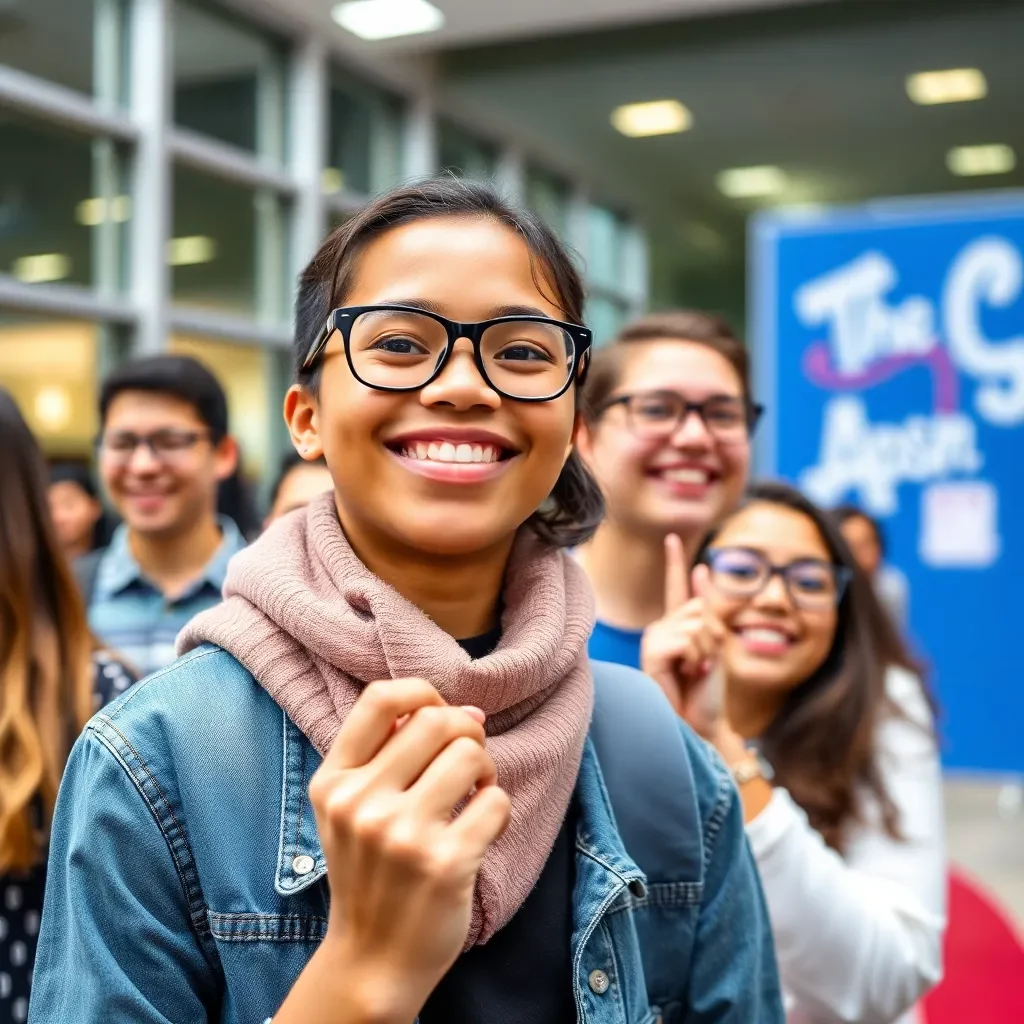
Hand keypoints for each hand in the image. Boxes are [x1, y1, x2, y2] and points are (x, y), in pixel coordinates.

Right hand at [306, 678, 511, 1021]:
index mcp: (334, 782)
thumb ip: (390, 753)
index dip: (423, 691)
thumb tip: (469, 709)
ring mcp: (401, 835)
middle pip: (437, 720)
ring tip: (473, 795)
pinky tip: (480, 829)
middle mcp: (361, 804)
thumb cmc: (371, 873)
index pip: (380, 698)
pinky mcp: (445, 863)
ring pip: (471, 754)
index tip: (441, 713)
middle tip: (467, 763)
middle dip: (465, 733)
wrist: (372, 961)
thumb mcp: (350, 809)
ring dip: (485, 770)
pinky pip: (496, 801)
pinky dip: (497, 809)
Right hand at [640, 534, 725, 737]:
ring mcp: (654, 639)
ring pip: (696, 623)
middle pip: (699, 608)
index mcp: (676, 624)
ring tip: (696, 670)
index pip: (676, 587)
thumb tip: (701, 569)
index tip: (670, 537)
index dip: (674, 561)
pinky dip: (696, 657)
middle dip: (714, 636)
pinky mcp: (652, 652)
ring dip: (707, 650)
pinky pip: (687, 639)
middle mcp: (661, 627)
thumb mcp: (714, 644)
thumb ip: (708, 609)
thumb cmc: (705, 690)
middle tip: (704, 663)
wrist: (698, 723)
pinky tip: (686, 673)